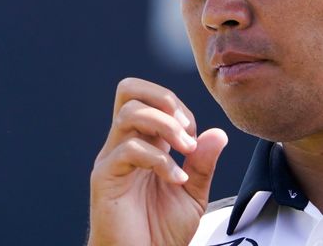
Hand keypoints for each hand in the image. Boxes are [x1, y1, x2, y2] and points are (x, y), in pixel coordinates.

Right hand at [88, 78, 227, 245]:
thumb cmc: (160, 231)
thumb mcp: (193, 193)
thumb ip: (203, 163)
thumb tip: (218, 133)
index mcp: (144, 143)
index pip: (151, 98)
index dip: (178, 108)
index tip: (194, 137)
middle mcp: (124, 145)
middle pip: (129, 91)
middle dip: (164, 99)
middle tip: (186, 128)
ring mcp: (112, 159)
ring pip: (129, 113)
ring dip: (165, 126)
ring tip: (186, 150)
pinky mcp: (104, 178)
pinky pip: (128, 150)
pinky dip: (160, 160)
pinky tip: (177, 179)